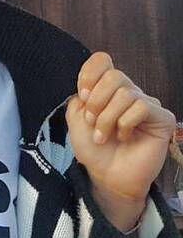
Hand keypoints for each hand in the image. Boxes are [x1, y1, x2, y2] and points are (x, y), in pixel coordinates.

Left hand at [65, 52, 176, 202]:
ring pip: (126, 93)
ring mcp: (146, 104)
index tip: (83, 96)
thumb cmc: (93, 149)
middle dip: (96, 101)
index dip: (89, 73)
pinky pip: (141, 107)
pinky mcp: (161, 118)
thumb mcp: (76, 119)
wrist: (107, 176)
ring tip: (103, 136)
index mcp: (107, 89)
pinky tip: (124, 137)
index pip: (102, 61)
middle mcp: (128, 92)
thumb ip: (79, 97)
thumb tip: (89, 84)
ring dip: (107, 118)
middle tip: (92, 122)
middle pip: (113, 76)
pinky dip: (125, 123)